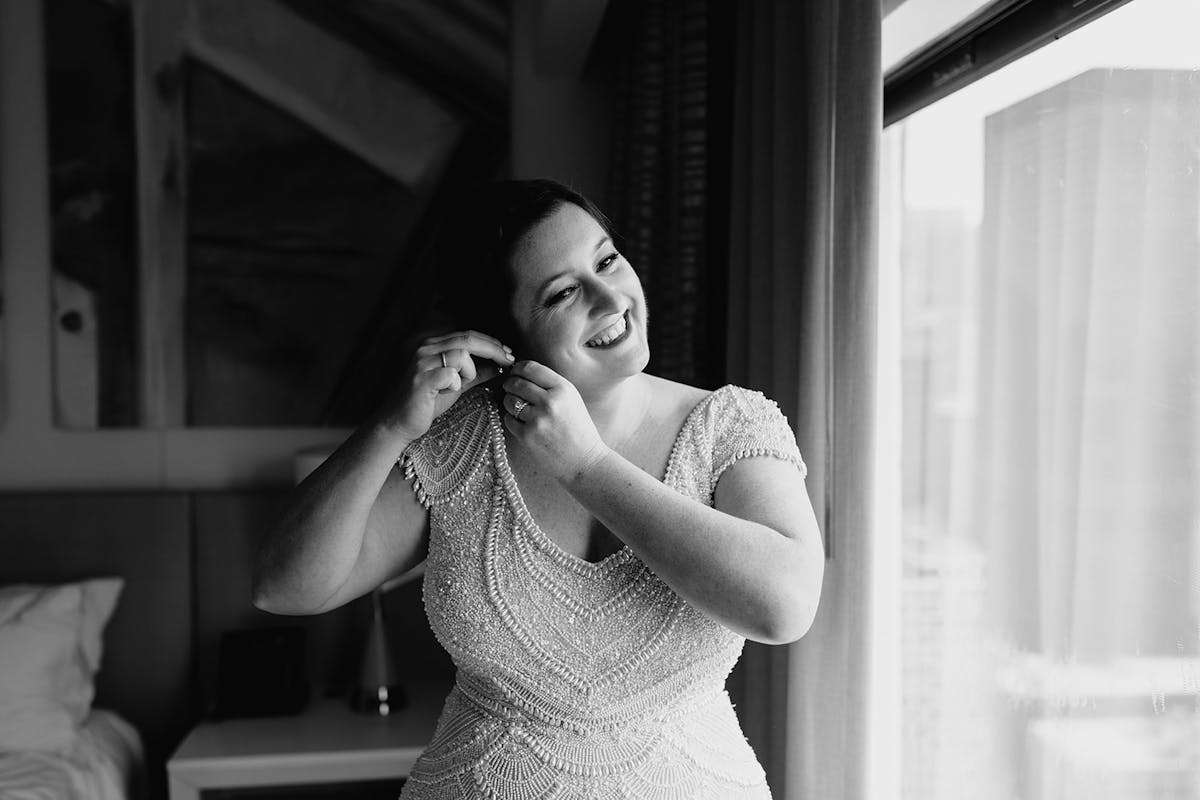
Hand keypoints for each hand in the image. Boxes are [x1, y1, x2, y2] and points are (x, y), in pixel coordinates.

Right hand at [379, 330, 514, 442]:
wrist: (399, 423)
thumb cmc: (426, 403)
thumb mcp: (455, 384)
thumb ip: (475, 373)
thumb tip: (498, 367)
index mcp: (430, 343)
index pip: (467, 334)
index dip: (490, 342)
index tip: (507, 353)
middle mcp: (422, 346)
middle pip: (468, 338)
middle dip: (493, 349)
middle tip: (509, 360)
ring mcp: (420, 361)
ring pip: (461, 354)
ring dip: (469, 372)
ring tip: (458, 386)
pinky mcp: (420, 379)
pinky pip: (451, 374)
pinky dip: (456, 384)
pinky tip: (447, 392)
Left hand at [500, 361, 610, 481]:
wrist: (584, 460)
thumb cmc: (578, 429)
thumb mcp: (572, 399)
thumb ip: (551, 384)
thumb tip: (521, 373)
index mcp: (563, 389)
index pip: (530, 368)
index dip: (518, 368)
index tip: (515, 372)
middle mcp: (550, 402)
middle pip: (516, 383)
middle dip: (510, 383)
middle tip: (510, 387)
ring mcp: (537, 419)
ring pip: (510, 401)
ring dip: (510, 402)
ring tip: (519, 407)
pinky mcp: (527, 436)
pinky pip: (509, 419)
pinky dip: (513, 420)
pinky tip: (524, 423)